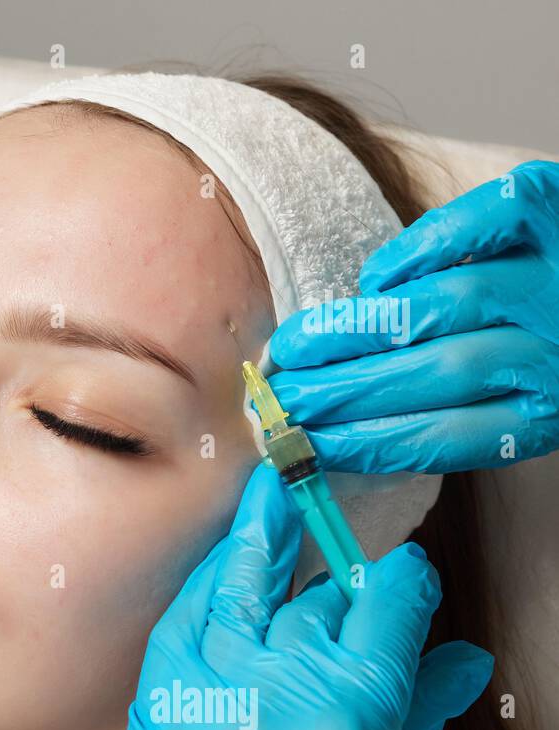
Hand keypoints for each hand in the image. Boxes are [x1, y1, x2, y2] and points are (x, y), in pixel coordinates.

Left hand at [103, 464, 492, 729]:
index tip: (403, 572)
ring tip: (273, 489)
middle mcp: (277, 687)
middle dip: (336, 577)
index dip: (402, 578)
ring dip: (263, 535)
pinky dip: (211, 580)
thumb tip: (465, 661)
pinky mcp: (158, 697)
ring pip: (244, 582)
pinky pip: (188, 614)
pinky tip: (225, 555)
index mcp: (350, 714)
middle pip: (318, 596)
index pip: (388, 603)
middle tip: (341, 550)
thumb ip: (418, 721)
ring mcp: (207, 686)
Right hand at [266, 159, 558, 474]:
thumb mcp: (504, 406)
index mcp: (547, 412)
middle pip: (438, 374)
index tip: (301, 443)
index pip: (443, 437)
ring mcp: (556, 274)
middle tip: (278, 396)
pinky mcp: (549, 206)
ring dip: (356, 329)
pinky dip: (420, 249)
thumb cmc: (532, 352)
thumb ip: (440, 415)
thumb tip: (326, 433)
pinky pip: (482, 223)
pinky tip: (378, 279)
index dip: (362, 443)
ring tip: (298, 345)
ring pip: (446, 303)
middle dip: (340, 389)